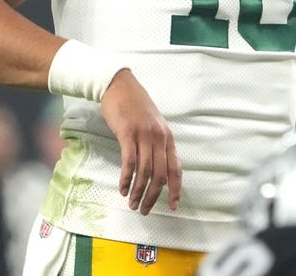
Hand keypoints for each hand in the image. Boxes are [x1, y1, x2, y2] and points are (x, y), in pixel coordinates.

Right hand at [100, 70, 181, 214]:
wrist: (119, 85)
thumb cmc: (135, 105)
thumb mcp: (153, 124)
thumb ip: (157, 144)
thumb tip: (158, 168)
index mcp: (167, 137)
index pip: (176, 168)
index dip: (176, 190)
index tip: (173, 206)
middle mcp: (159, 137)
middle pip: (160, 174)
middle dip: (153, 196)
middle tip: (144, 210)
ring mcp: (143, 134)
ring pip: (145, 171)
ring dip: (138, 191)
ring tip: (132, 203)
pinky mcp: (127, 133)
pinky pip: (129, 162)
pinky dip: (126, 179)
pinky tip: (122, 188)